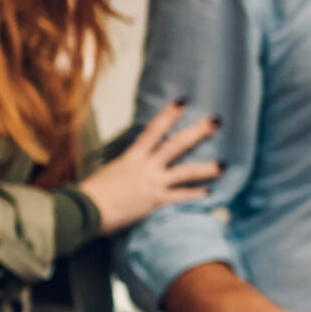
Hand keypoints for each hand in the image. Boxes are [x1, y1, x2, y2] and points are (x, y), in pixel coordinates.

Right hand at [78, 103, 219, 234]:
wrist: (86, 209)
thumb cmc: (92, 192)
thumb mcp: (110, 172)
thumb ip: (126, 167)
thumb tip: (133, 166)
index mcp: (132, 157)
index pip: (153, 130)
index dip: (168, 115)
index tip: (183, 102)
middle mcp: (146, 167)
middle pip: (176, 145)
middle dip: (197, 132)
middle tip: (216, 121)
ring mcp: (153, 183)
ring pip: (185, 172)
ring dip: (206, 168)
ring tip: (224, 165)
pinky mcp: (155, 201)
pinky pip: (180, 197)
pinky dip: (195, 195)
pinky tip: (209, 194)